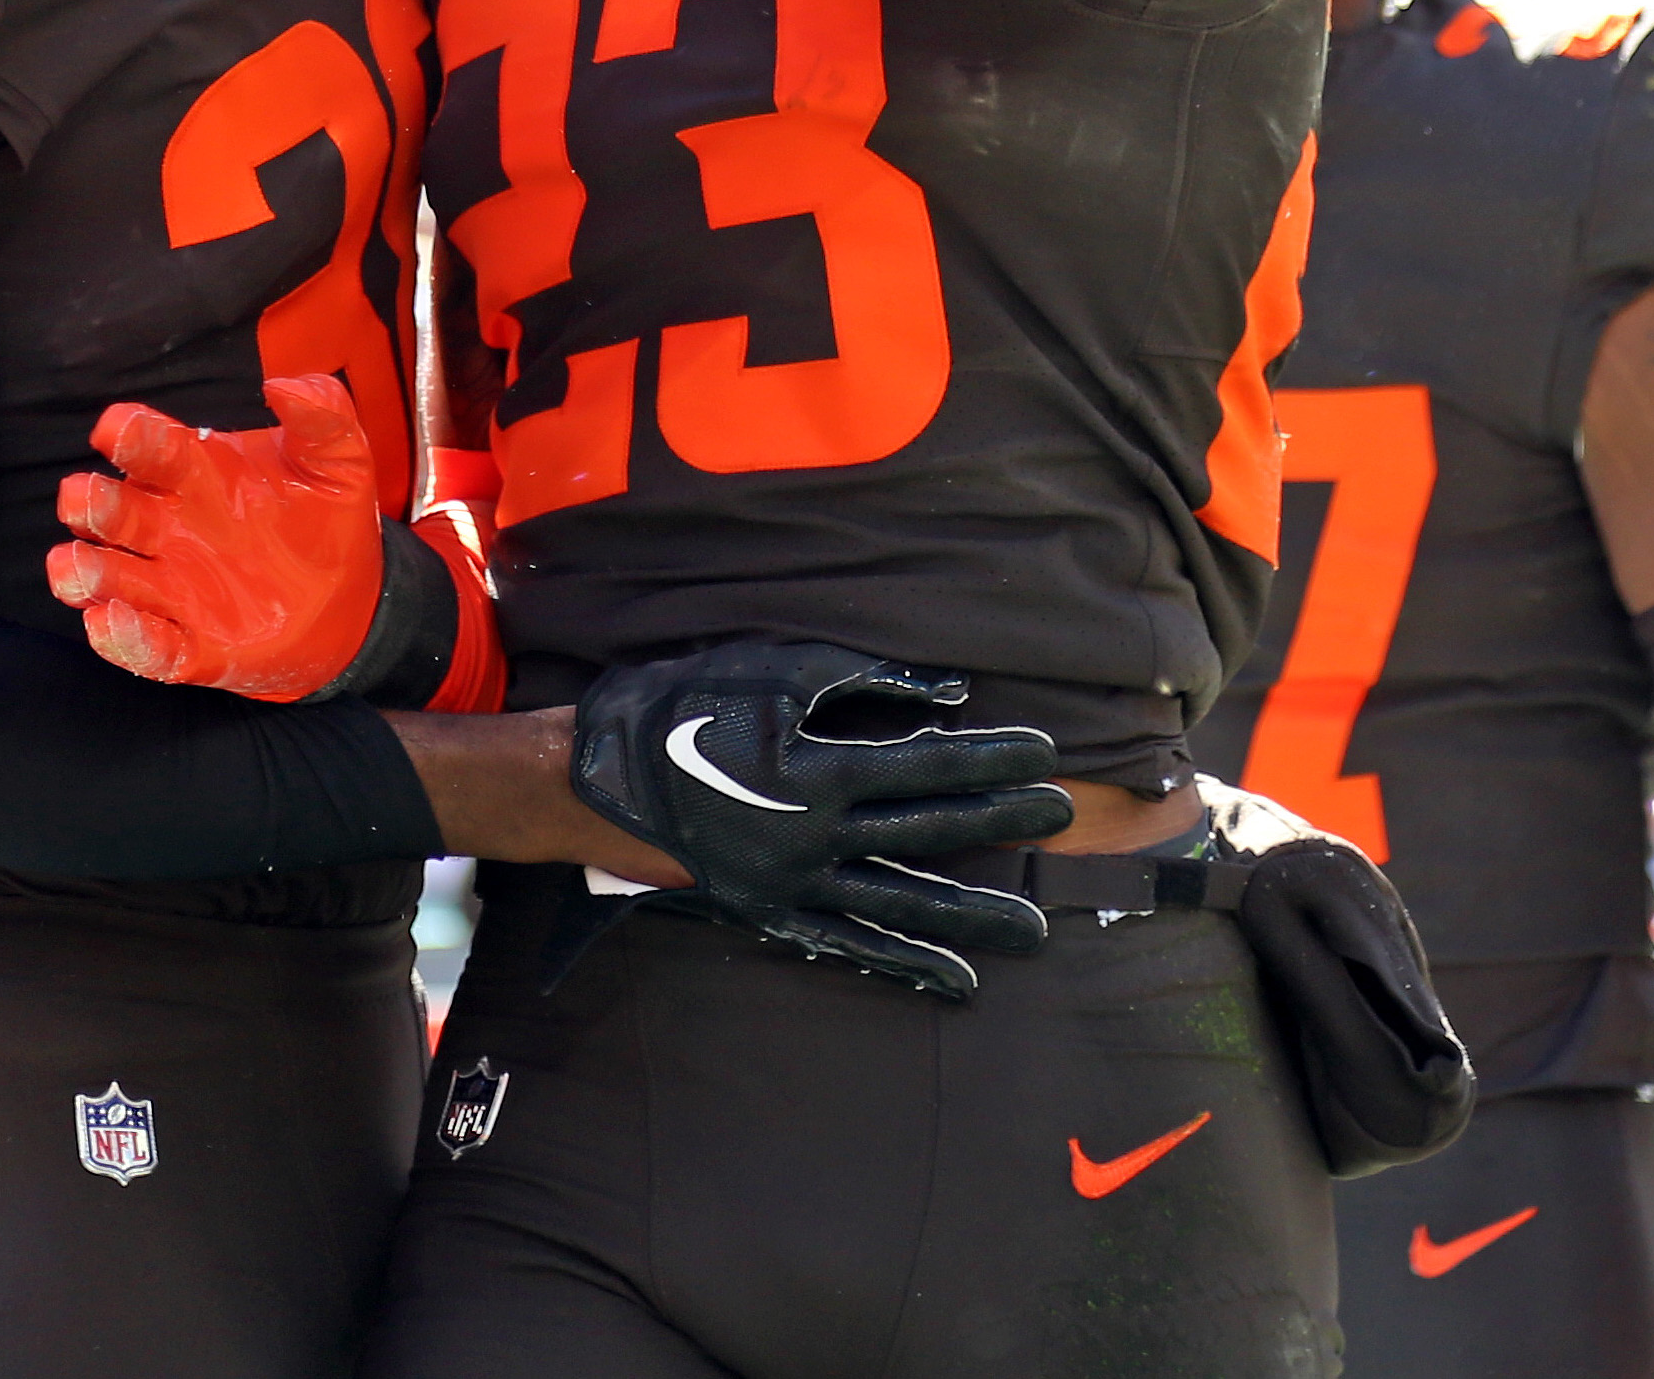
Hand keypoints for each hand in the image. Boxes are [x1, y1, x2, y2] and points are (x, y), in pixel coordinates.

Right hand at [49, 379, 384, 698]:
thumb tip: (282, 386)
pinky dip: (125, 637)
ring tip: (74, 568)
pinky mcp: (192, 646)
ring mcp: (175, 588)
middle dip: (91, 504)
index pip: (152, 448)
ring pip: (111, 579)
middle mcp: (171, 529)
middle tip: (83, 498)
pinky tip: (109, 623)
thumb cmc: (331, 520)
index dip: (129, 436)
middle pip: (113, 511)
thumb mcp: (340, 462)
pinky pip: (150, 646)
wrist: (357, 601)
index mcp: (197, 474)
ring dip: (87, 573)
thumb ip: (321, 416)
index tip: (114, 428)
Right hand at [569, 641, 1074, 996]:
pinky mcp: (771, 914)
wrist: (589, 780)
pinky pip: (847, 946)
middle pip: (928, 831)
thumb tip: (945, 695)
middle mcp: (814, 838)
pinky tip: (954, 982)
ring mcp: (793, 885)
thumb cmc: (676, 708)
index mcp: (816, 771)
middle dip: (1000, 822)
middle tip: (1064, 816)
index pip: (927, 765)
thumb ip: (857, 682)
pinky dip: (903, 967)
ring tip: (1034, 933)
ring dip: (970, 917)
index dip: (990, 760)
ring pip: (901, 905)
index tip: (1045, 753)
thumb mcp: (763, 671)